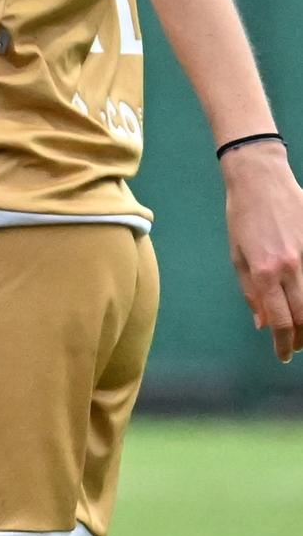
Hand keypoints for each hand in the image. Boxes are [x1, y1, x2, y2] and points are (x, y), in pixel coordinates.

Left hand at [223, 139, 302, 361]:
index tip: (284, 355)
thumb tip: (261, 324)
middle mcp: (290, 266)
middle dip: (302, 338)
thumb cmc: (243, 219)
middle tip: (296, 347)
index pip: (280, 320)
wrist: (262, 180)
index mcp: (264, 272)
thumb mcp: (237, 257)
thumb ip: (251, 292)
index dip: (283, 343)